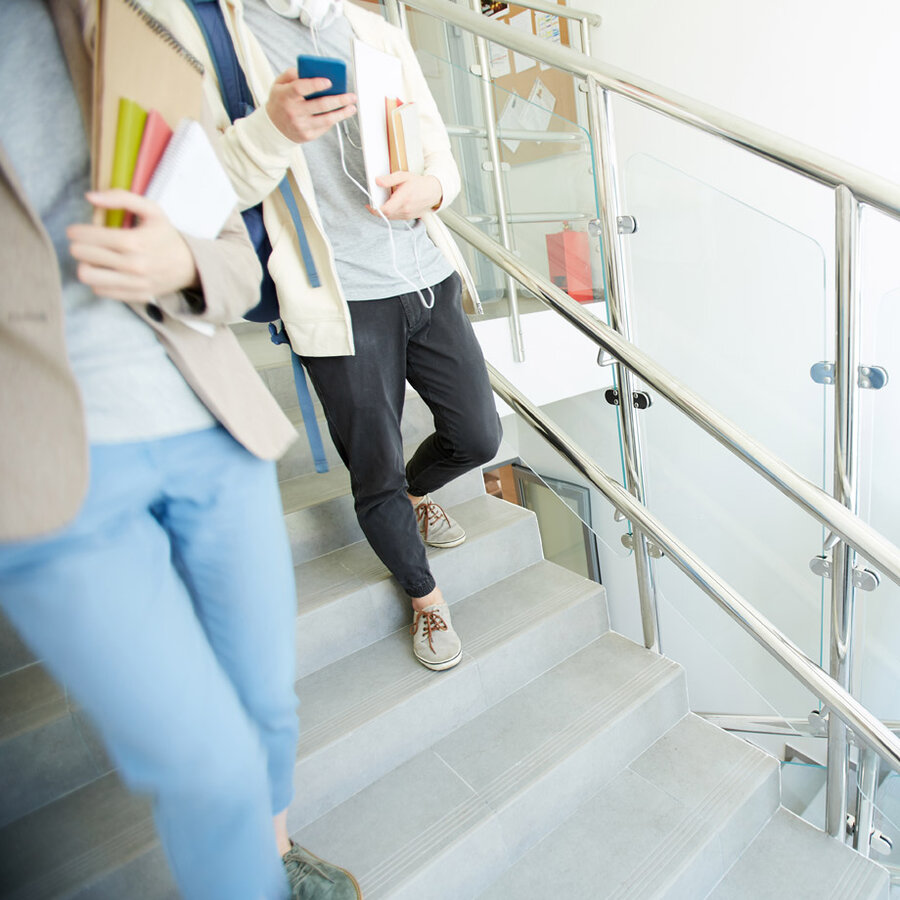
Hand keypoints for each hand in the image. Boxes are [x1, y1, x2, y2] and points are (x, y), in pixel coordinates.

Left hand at [67, 191, 197, 301]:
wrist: (190, 266)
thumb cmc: (167, 236)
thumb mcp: (152, 210)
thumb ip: (121, 198)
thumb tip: (89, 197)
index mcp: (134, 241)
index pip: (89, 237)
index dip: (76, 232)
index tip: (75, 231)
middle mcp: (133, 265)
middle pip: (83, 256)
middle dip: (79, 246)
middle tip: (84, 243)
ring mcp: (133, 283)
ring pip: (88, 276)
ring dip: (85, 265)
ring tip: (92, 259)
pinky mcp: (134, 295)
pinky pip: (101, 291)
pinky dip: (98, 280)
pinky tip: (106, 272)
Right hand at [266, 68, 356, 142]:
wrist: (273, 127)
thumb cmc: (280, 101)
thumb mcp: (279, 84)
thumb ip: (292, 74)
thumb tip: (312, 71)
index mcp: (285, 96)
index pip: (300, 88)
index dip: (315, 84)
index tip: (329, 81)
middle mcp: (293, 112)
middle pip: (320, 105)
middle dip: (339, 100)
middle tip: (351, 96)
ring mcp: (300, 126)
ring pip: (326, 119)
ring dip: (342, 113)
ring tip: (352, 107)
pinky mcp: (307, 136)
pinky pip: (324, 127)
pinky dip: (333, 120)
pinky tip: (340, 114)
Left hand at [371, 172, 441, 220]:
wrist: (433, 191)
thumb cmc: (418, 183)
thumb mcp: (403, 176)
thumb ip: (389, 179)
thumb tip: (377, 181)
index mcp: (403, 198)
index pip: (386, 209)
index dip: (375, 209)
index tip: (369, 205)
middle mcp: (405, 209)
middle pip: (386, 214)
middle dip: (378, 209)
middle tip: (373, 202)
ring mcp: (407, 215)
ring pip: (390, 217)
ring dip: (384, 211)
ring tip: (382, 202)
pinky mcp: (409, 217)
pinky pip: (396, 217)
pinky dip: (391, 212)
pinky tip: (391, 205)